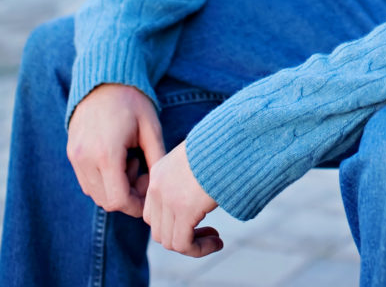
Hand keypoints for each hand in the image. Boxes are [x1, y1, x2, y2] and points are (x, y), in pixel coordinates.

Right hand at [67, 83, 164, 217]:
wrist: (105, 79)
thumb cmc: (132, 101)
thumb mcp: (151, 128)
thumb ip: (157, 159)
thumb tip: (162, 187)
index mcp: (107, 154)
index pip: (118, 200)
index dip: (136, 205)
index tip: (149, 196)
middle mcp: (85, 159)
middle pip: (105, 200)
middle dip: (127, 196)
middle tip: (143, 175)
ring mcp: (75, 157)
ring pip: (94, 192)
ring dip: (114, 188)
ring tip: (131, 163)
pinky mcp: (71, 153)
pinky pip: (86, 180)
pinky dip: (103, 179)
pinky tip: (118, 159)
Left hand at [143, 141, 221, 256]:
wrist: (229, 139)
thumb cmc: (220, 145)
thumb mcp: (196, 158)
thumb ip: (188, 177)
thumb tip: (198, 195)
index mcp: (158, 173)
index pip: (152, 213)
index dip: (172, 224)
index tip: (196, 221)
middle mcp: (158, 188)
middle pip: (159, 230)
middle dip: (182, 236)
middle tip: (208, 233)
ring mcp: (169, 200)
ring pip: (170, 242)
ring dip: (193, 246)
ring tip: (215, 239)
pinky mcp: (185, 210)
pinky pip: (184, 244)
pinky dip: (200, 249)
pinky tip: (218, 243)